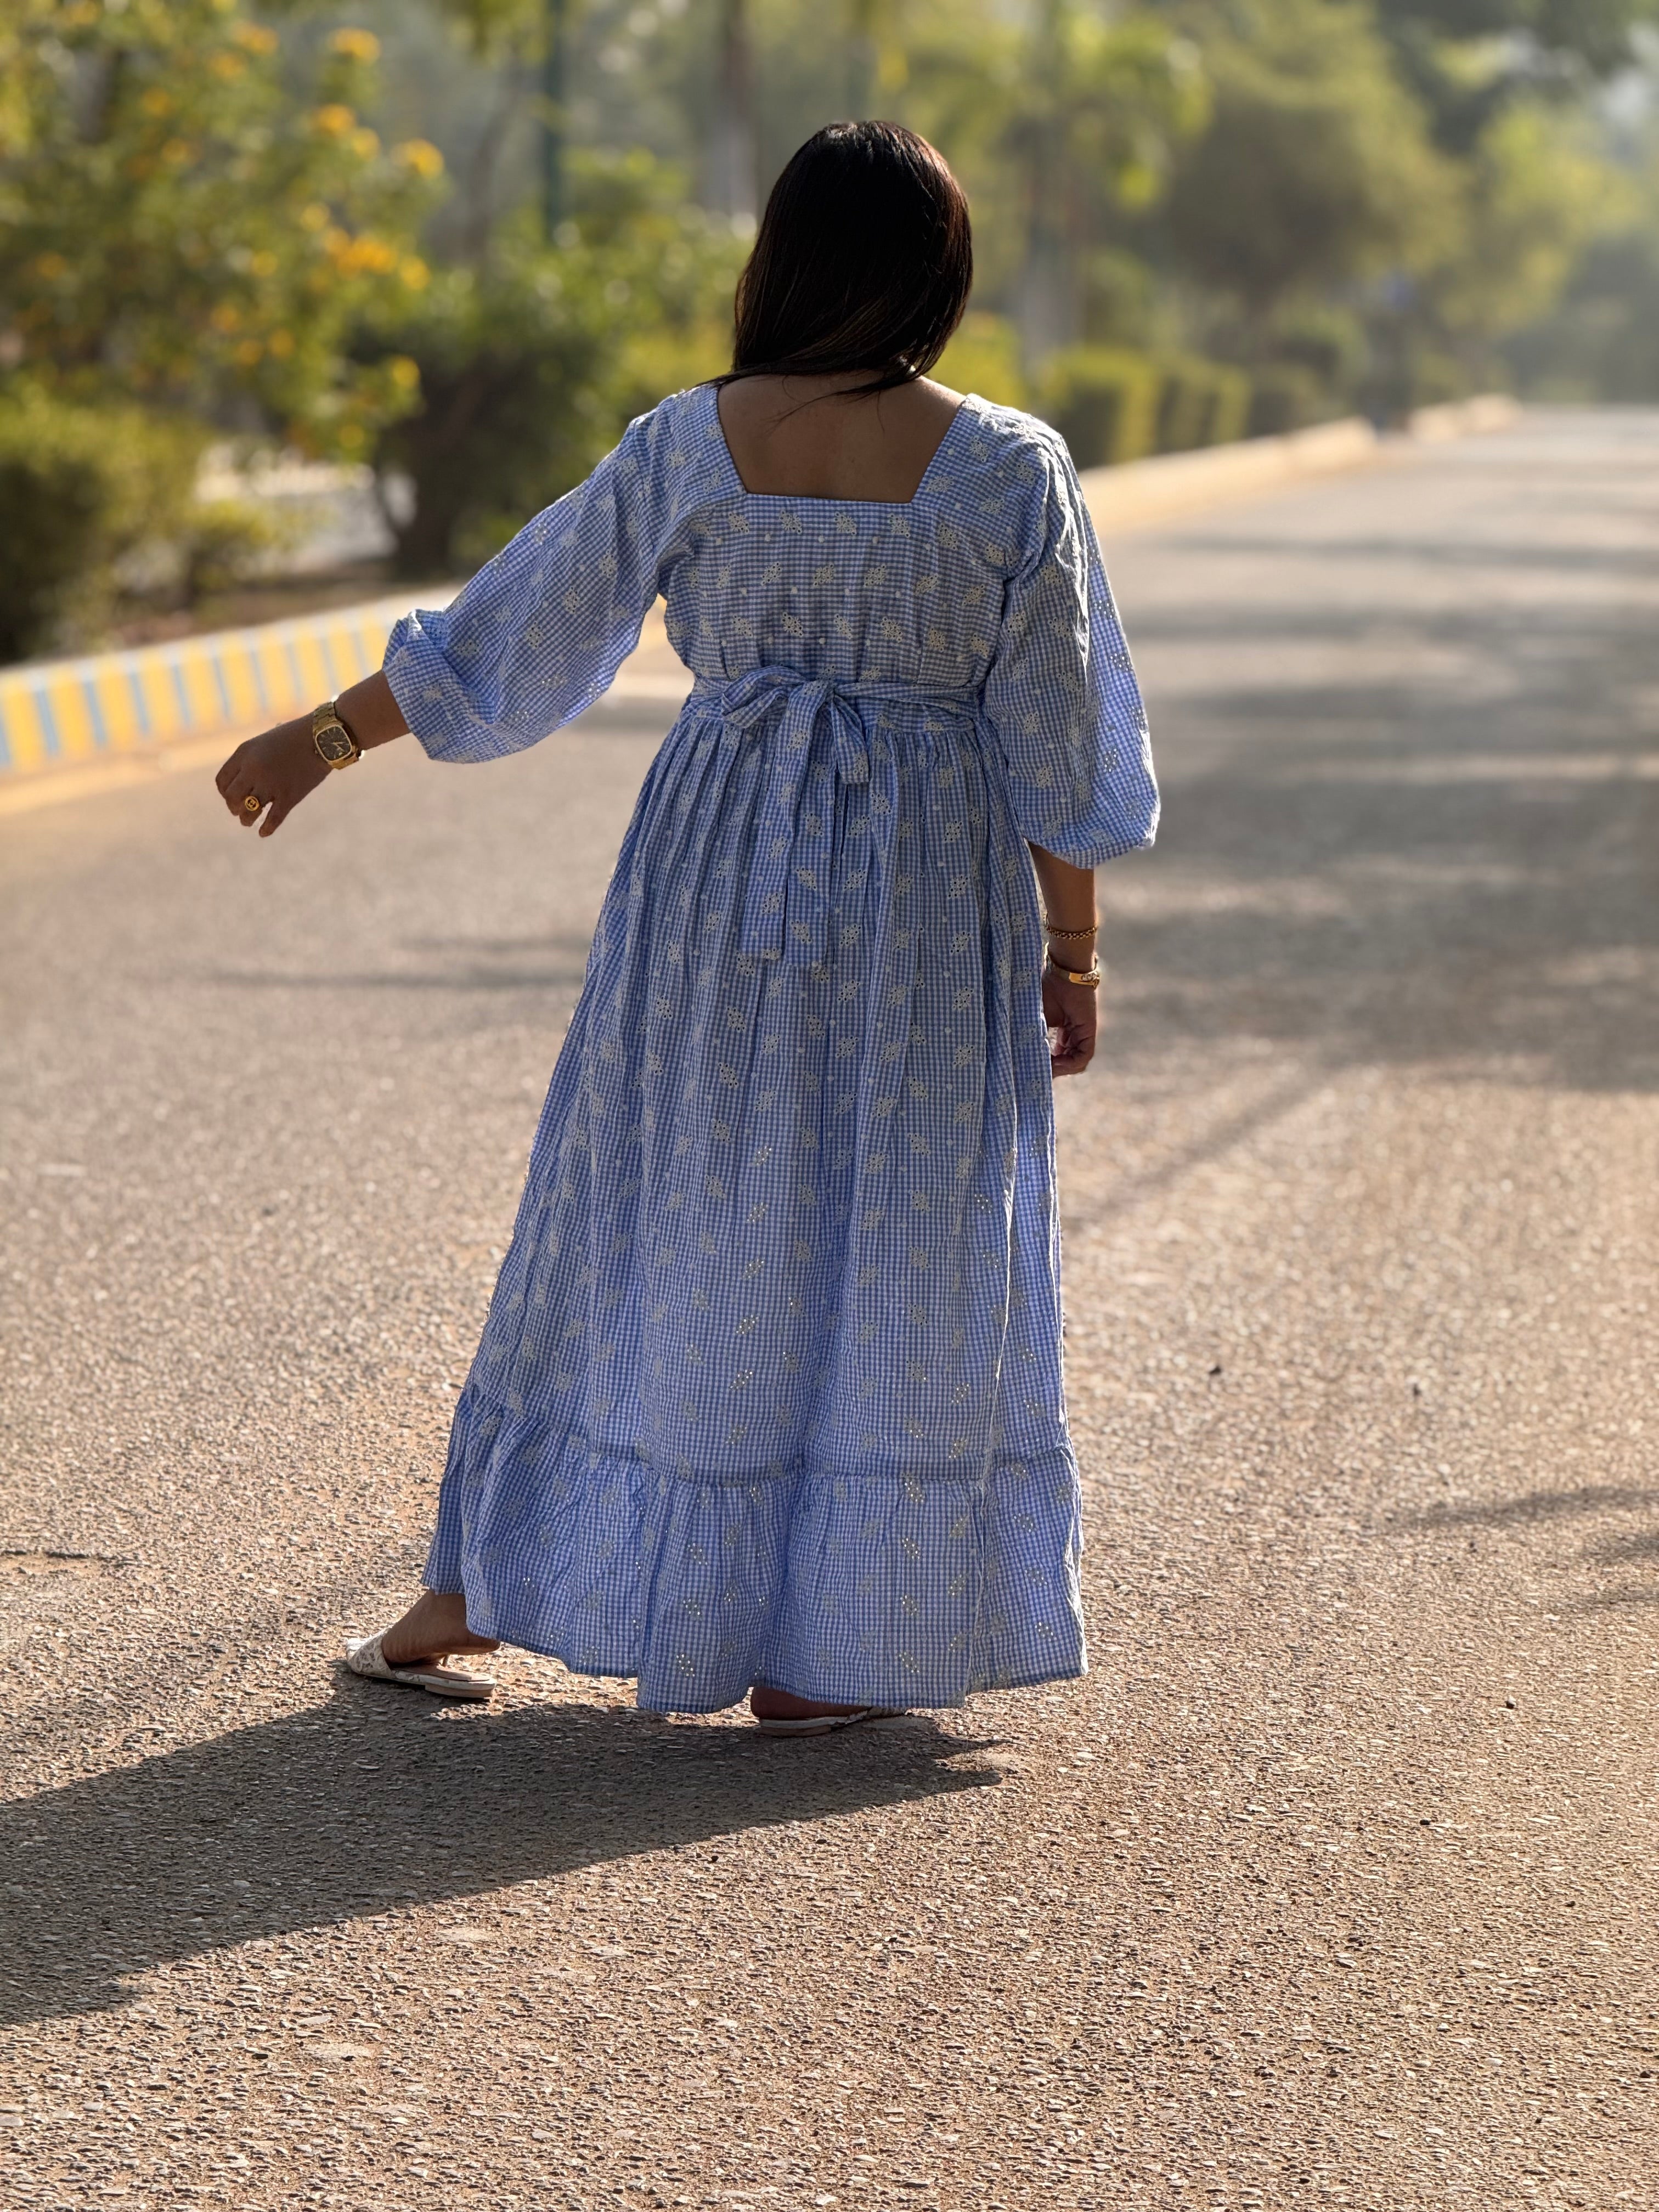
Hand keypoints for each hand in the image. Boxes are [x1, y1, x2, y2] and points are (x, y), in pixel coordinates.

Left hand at [215, 716, 331, 837]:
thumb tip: (248, 773)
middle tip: (238, 811)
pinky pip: (273, 819)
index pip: (222, 780)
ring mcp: (271, 784)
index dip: (224, 792)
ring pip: (250, 811)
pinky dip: (266, 829)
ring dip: (246, 819)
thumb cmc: (296, 735)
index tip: (231, 796)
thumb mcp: (267, 740)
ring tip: (247, 821)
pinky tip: (263, 833)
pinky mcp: (290, 796)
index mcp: (245, 753)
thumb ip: (254, 756)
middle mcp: (254, 769)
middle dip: (233, 807)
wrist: (322, 736)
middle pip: (232, 797)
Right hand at [1042, 962, 1098, 1077]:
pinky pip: (1083, 1056)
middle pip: (1066, 1063)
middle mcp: (1074, 1036)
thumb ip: (1037, 1040)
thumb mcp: (1037, 1021)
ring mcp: (1082, 1035)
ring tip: (1046, 1068)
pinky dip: (1070, 1063)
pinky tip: (1056, 1062)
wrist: (1062, 975)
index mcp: (1062, 1033)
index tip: (1032, 1070)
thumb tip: (1027, 1060)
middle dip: (1053, 1071)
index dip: (1046, 1066)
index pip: (1057, 1057)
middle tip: (1037, 1074)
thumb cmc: (1047, 992)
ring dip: (1061, 1069)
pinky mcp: (1089, 1033)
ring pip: (1076, 1063)